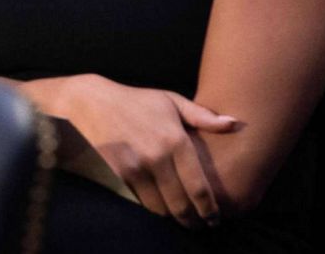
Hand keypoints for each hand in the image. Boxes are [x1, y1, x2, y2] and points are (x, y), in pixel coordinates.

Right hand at [63, 74, 241, 227]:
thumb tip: (235, 124)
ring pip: (159, 207)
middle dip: (192, 219)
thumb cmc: (134, 101)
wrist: (89, 102)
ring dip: (170, 215)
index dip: (209, 210)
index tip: (214, 218)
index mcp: (176, 140)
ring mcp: (135, 167)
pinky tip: (155, 204)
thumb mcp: (170, 101)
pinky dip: (148, 206)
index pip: (199, 188)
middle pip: (181, 204)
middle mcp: (157, 156)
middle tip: (198, 224)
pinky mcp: (116, 174)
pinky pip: (138, 200)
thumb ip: (203, 116)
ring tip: (177, 216)